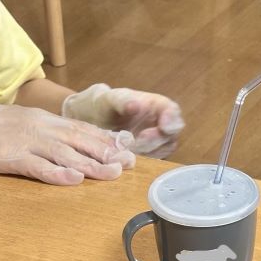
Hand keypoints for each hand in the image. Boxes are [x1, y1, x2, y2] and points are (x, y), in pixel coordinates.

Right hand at [0, 103, 135, 185]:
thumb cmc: (6, 126)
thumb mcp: (38, 122)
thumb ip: (62, 131)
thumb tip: (90, 139)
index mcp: (53, 122)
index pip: (86, 130)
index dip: (109, 140)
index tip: (129, 149)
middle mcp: (47, 131)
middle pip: (83, 141)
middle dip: (108, 152)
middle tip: (128, 163)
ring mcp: (32, 144)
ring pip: (67, 155)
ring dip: (91, 164)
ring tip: (112, 173)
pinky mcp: (16, 158)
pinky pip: (40, 167)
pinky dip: (58, 173)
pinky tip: (75, 179)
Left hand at [61, 84, 183, 158]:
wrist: (88, 122)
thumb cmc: (100, 105)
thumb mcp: (107, 99)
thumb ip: (121, 101)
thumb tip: (136, 104)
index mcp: (155, 104)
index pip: (172, 110)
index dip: (172, 118)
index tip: (164, 127)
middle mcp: (160, 123)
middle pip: (170, 133)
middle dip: (156, 140)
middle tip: (136, 142)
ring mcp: (156, 140)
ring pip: (163, 149)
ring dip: (148, 152)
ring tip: (126, 150)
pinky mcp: (149, 155)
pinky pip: (154, 161)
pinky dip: (143, 161)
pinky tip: (126, 158)